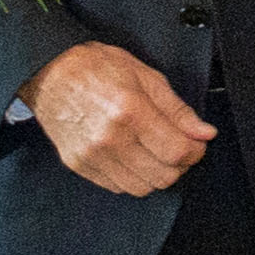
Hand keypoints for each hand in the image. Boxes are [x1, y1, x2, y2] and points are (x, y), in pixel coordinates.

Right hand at [24, 40, 217, 195]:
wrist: (50, 72)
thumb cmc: (96, 67)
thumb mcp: (146, 77)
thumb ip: (177, 110)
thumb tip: (203, 133)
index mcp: (130, 111)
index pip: (176, 152)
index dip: (195, 151)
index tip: (197, 143)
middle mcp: (109, 138)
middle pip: (162, 176)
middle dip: (180, 165)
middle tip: (179, 148)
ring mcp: (91, 155)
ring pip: (141, 187)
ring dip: (156, 174)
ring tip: (155, 153)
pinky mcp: (78, 164)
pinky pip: (116, 187)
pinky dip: (132, 177)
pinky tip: (133, 157)